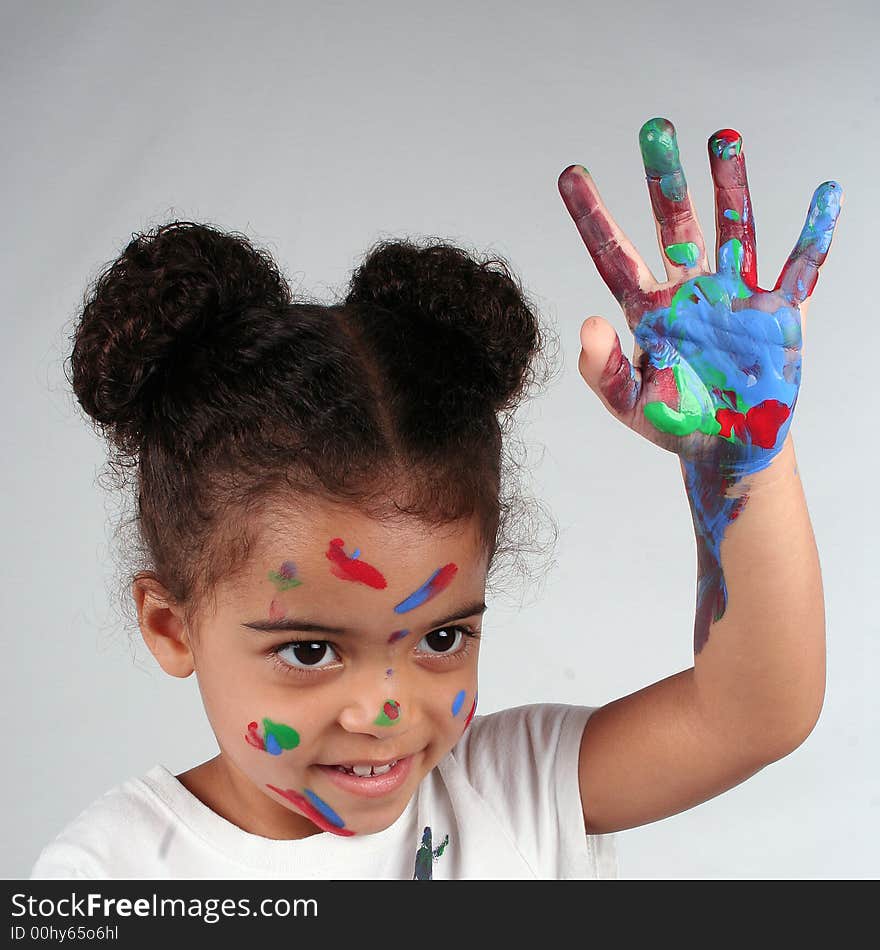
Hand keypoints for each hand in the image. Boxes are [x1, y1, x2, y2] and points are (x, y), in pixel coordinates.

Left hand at [558, 117, 841, 481]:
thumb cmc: (675, 421)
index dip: (592, 215)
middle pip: (673, 223)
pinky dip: (815, 234)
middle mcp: (690, 291)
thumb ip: (602, 369)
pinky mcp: (776, 311)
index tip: (571, 173)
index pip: (614, 254)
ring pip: (733, 228)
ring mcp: (734, 295)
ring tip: (723, 137)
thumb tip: (588, 321)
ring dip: (729, 185)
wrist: (726, 447)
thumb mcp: (628, 402)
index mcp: (649, 310)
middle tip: (654, 127)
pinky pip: (800, 266)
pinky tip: (826, 195)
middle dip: (663, 178)